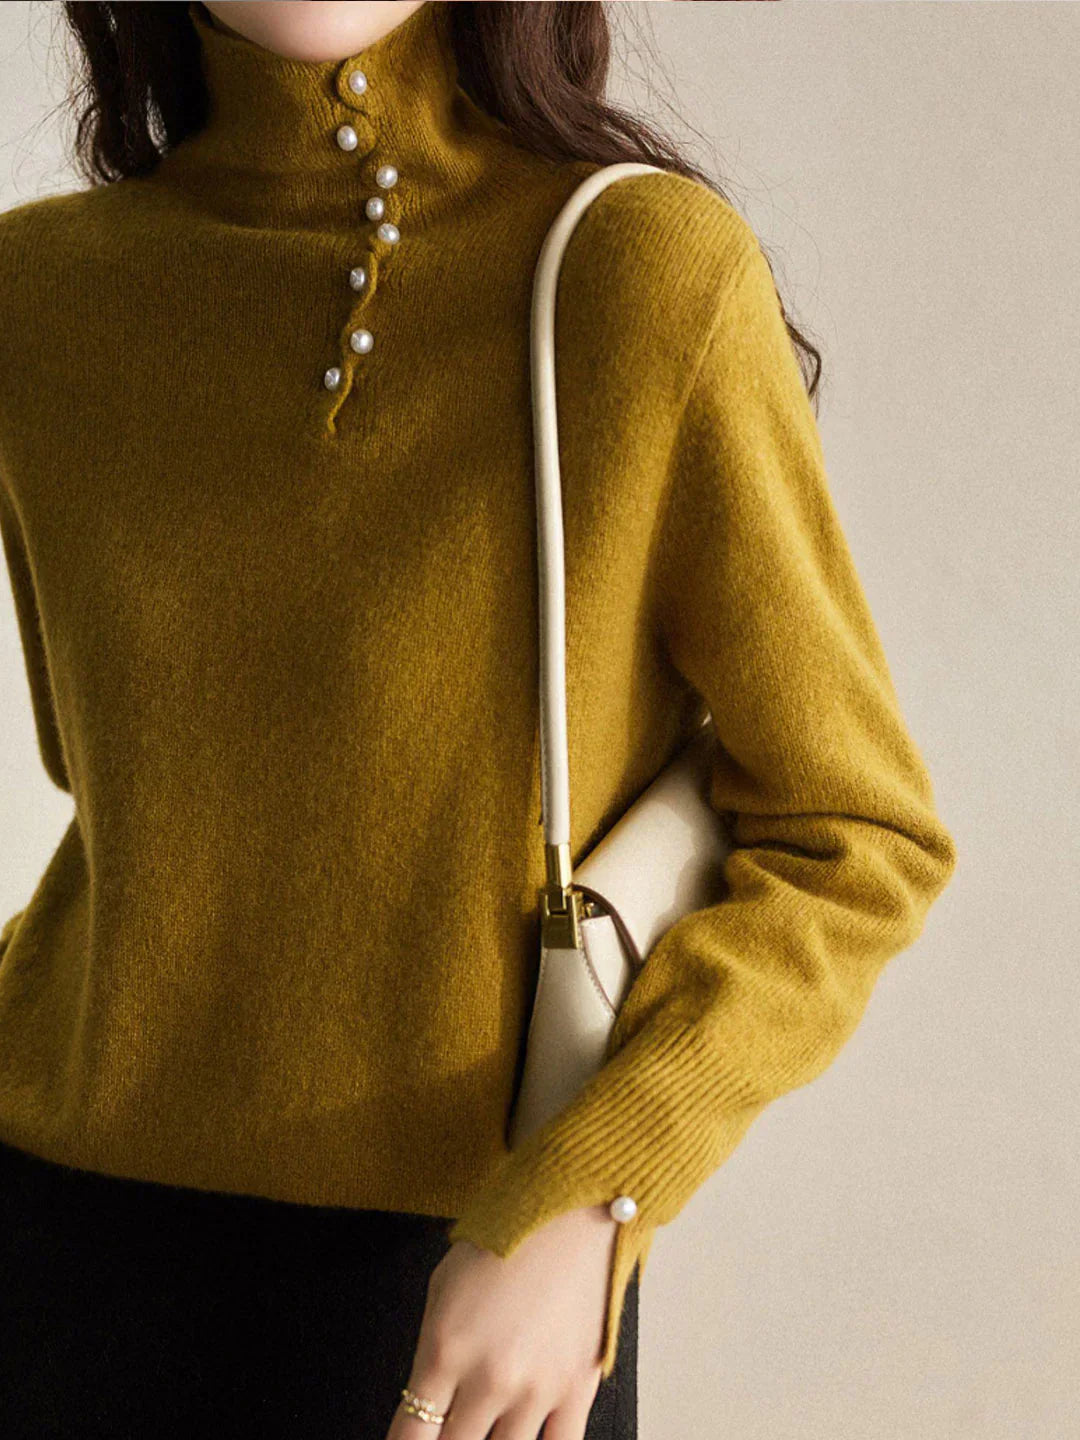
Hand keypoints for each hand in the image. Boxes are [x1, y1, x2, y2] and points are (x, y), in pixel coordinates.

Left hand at [384, 1203, 618, 1439]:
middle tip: (453, 1429)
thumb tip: (430, 1406)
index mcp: (444, 1351)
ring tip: (490, 1426)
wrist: (568, 1210)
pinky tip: (527, 1436)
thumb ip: (432, 1355)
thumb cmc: (503, 1239)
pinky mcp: (577, 1388)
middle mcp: (489, 1378)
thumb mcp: (442, 1288)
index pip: (410, 1438)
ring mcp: (536, 1389)